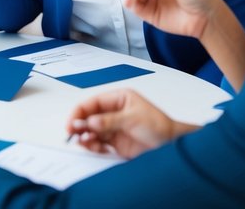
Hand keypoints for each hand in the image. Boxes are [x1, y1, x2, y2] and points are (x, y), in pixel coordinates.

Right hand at [66, 89, 194, 158]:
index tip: (72, 122)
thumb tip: (89, 122)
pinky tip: (89, 145)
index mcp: (118, 99)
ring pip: (91, 130)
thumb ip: (109, 121)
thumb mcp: (133, 119)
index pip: (93, 103)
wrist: (173, 145)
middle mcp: (114, 112)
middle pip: (89, 117)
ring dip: (84, 136)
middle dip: (79, 124)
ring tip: (82, 141)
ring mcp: (114, 127)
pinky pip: (98, 142)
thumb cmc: (160, 126)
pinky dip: (91, 144)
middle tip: (72, 132)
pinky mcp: (115, 142)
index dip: (80, 112)